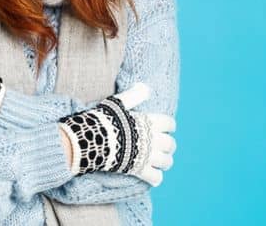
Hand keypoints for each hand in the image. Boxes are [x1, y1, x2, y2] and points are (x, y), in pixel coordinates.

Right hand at [58, 82, 176, 185]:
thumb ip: (134, 96)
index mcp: (151, 122)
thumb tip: (146, 88)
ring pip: (167, 162)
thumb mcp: (119, 103)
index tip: (164, 128)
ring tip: (157, 161)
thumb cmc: (105, 120)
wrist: (93, 140)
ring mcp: (148, 156)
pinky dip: (155, 178)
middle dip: (167, 146)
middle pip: (171, 144)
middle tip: (161, 146)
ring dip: (164, 162)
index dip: (168, 126)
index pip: (170, 123)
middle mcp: (154, 140)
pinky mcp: (140, 170)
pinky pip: (156, 178)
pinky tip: (151, 175)